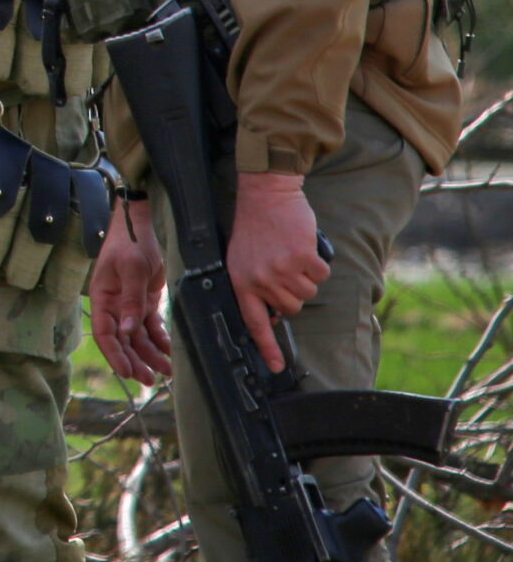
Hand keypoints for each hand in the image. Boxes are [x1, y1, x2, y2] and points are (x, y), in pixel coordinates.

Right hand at [89, 198, 171, 381]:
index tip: (126, 372)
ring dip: (150, 355)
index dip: (114, 354)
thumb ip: (131, 300)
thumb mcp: (131, 270)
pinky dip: (160, 341)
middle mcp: (114, 307)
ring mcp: (129, 306)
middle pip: (122, 341)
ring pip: (138, 338)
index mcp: (103, 299)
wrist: (140, 225)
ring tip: (165, 371)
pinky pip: (151, 327)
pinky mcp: (145, 303)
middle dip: (134, 361)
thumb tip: (128, 330)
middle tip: (149, 380)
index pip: (105, 333)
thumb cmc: (129, 243)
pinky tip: (169, 353)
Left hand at [227, 173, 328, 368]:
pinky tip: (303, 247)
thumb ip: (253, 286)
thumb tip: (272, 314)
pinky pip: (321, 275)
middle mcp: (260, 280)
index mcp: (241, 282)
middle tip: (283, 268)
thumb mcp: (240, 260)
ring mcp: (281, 270)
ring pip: (308, 293)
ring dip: (306, 277)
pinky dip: (318, 264)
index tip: (276, 366)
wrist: (264, 195)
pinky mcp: (302, 258)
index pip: (254, 322)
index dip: (266, 347)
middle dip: (293, 293)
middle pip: (291, 308)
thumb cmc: (254, 228)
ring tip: (290, 255)